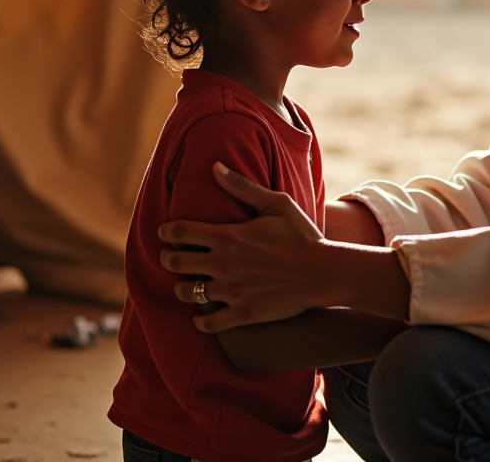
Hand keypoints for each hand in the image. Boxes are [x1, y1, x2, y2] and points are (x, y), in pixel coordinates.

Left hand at [159, 162, 331, 330]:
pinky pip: (209, 323)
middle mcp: (223, 264)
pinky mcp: (243, 313)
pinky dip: (200, 322)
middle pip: (176, 263)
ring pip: (187, 292)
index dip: (167, 231)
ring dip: (182, 288)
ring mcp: (231, 292)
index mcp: (228, 236)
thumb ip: (242, 186)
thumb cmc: (302, 235)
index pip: (181, 232)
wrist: (323, 273)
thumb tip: (215, 167)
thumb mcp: (277, 204)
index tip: (166, 232)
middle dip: (168, 258)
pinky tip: (201, 317)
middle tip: (171, 258)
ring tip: (186, 285)